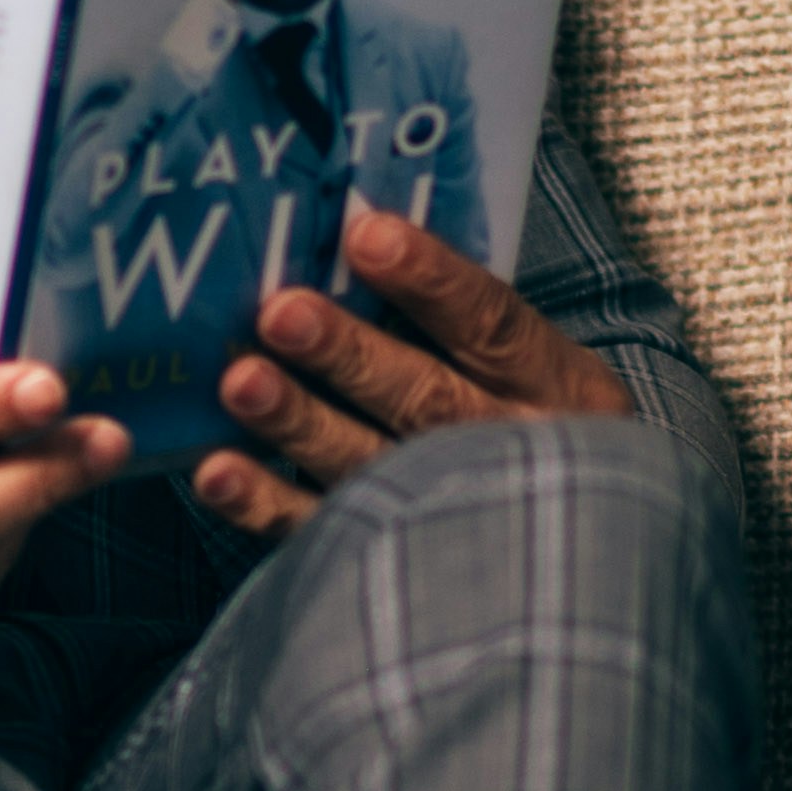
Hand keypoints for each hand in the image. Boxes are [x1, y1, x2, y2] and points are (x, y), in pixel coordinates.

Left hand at [194, 197, 636, 546]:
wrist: (574, 548)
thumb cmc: (534, 424)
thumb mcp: (539, 368)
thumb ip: (462, 319)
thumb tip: (354, 233)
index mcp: (556, 387)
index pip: (494, 325)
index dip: (431, 280)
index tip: (365, 235)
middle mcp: (509, 450)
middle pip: (423, 397)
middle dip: (349, 354)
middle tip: (280, 312)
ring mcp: (451, 512)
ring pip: (369, 464)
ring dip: (299, 423)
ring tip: (240, 382)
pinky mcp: (394, 557)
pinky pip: (323, 531)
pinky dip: (266, 504)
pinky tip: (217, 473)